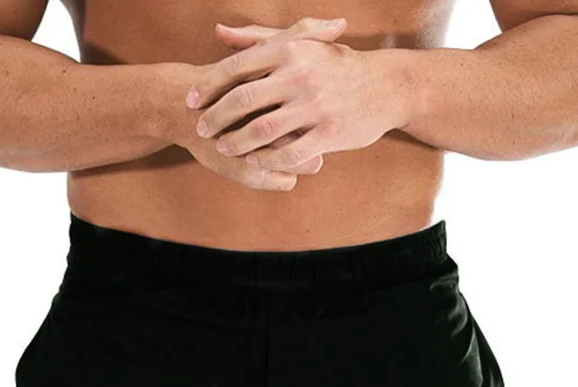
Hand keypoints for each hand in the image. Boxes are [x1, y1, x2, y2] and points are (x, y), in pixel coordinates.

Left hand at [169, 18, 343, 190]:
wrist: (386, 86)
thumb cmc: (336, 64)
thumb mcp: (301, 43)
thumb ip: (258, 39)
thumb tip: (219, 33)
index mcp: (290, 50)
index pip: (237, 68)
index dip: (208, 86)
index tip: (191, 101)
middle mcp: (300, 75)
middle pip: (243, 100)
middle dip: (216, 117)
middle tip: (201, 129)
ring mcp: (315, 106)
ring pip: (262, 129)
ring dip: (236, 142)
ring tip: (223, 147)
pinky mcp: (328, 133)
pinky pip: (288, 152)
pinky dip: (267, 159)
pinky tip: (254, 161)